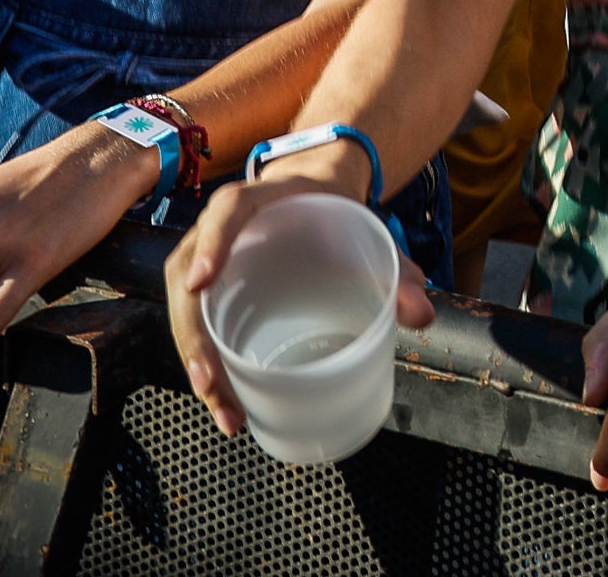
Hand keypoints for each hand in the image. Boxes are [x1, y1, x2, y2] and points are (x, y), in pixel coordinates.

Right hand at [168, 173, 434, 434]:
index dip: (212, 244)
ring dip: (194, 359)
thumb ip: (399, 270)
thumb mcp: (370, 232)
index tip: (200, 285)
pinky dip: (204, 361)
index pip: (228, 209)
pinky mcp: (209, 286)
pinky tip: (222, 397)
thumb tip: (422, 316)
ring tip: (223, 408)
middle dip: (194, 334)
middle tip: (211, 383)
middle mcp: (220, 226)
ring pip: (185, 306)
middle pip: (187, 272)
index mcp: (260, 199)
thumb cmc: (338, 215)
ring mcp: (207, 256)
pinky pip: (195, 321)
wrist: (320, 199)